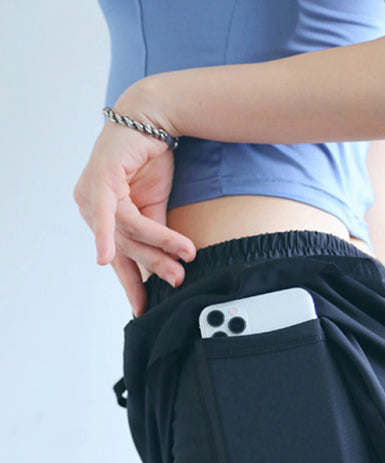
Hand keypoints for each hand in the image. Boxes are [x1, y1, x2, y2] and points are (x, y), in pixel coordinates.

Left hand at [73, 93, 196, 316]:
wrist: (153, 119)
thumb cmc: (150, 159)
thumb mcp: (156, 205)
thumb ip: (156, 234)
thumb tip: (168, 266)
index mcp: (101, 216)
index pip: (120, 257)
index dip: (133, 284)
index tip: (144, 309)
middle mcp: (90, 206)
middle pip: (127, 247)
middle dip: (154, 265)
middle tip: (177, 281)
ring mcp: (91, 193)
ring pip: (129, 232)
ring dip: (158, 246)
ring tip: (184, 257)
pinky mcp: (100, 178)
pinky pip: (108, 213)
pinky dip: (108, 236)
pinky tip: (107, 258)